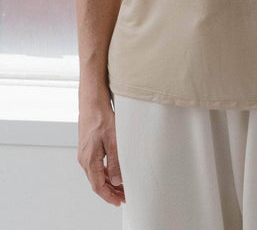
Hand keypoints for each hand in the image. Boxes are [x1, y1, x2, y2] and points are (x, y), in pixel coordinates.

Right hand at [77, 92, 124, 206]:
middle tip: (124, 196)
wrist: (92, 102)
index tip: (120, 201)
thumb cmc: (101, 117)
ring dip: (109, 182)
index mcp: (89, 160)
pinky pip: (96, 166)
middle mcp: (84, 159)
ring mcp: (85, 153)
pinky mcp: (88, 147)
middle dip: (111, 191)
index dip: (109, 196)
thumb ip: (116, 162)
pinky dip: (106, 172)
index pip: (98, 186)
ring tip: (122, 186)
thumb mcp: (113, 140)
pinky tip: (114, 172)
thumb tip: (118, 180)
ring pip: (96, 175)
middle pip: (97, 182)